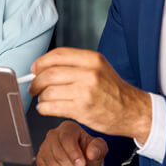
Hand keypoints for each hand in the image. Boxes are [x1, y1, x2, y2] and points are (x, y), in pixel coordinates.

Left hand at [29, 47, 151, 142]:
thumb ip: (75, 65)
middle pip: (49, 73)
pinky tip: (46, 108)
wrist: (132, 111)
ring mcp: (85, 91)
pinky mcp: (82, 109)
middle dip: (36, 81)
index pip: (57, 55)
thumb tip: (45, 67)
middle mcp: (89, 73)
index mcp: (92, 59)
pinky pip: (52, 107)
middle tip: (33, 87)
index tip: (34, 69)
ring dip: (41, 97)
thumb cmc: (114, 91)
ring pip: (48, 91)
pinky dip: (43, 108)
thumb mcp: (99, 68)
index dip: (41, 62)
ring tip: (43, 100)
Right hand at [36, 120, 107, 165]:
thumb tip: (92, 153)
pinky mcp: (39, 161)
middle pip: (59, 155)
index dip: (74, 154)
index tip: (82, 165)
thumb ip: (99, 148)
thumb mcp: (99, 147)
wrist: (80, 158)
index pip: (66, 139)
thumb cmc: (88, 150)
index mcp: (68, 128)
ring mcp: (44, 148)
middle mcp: (53, 135)